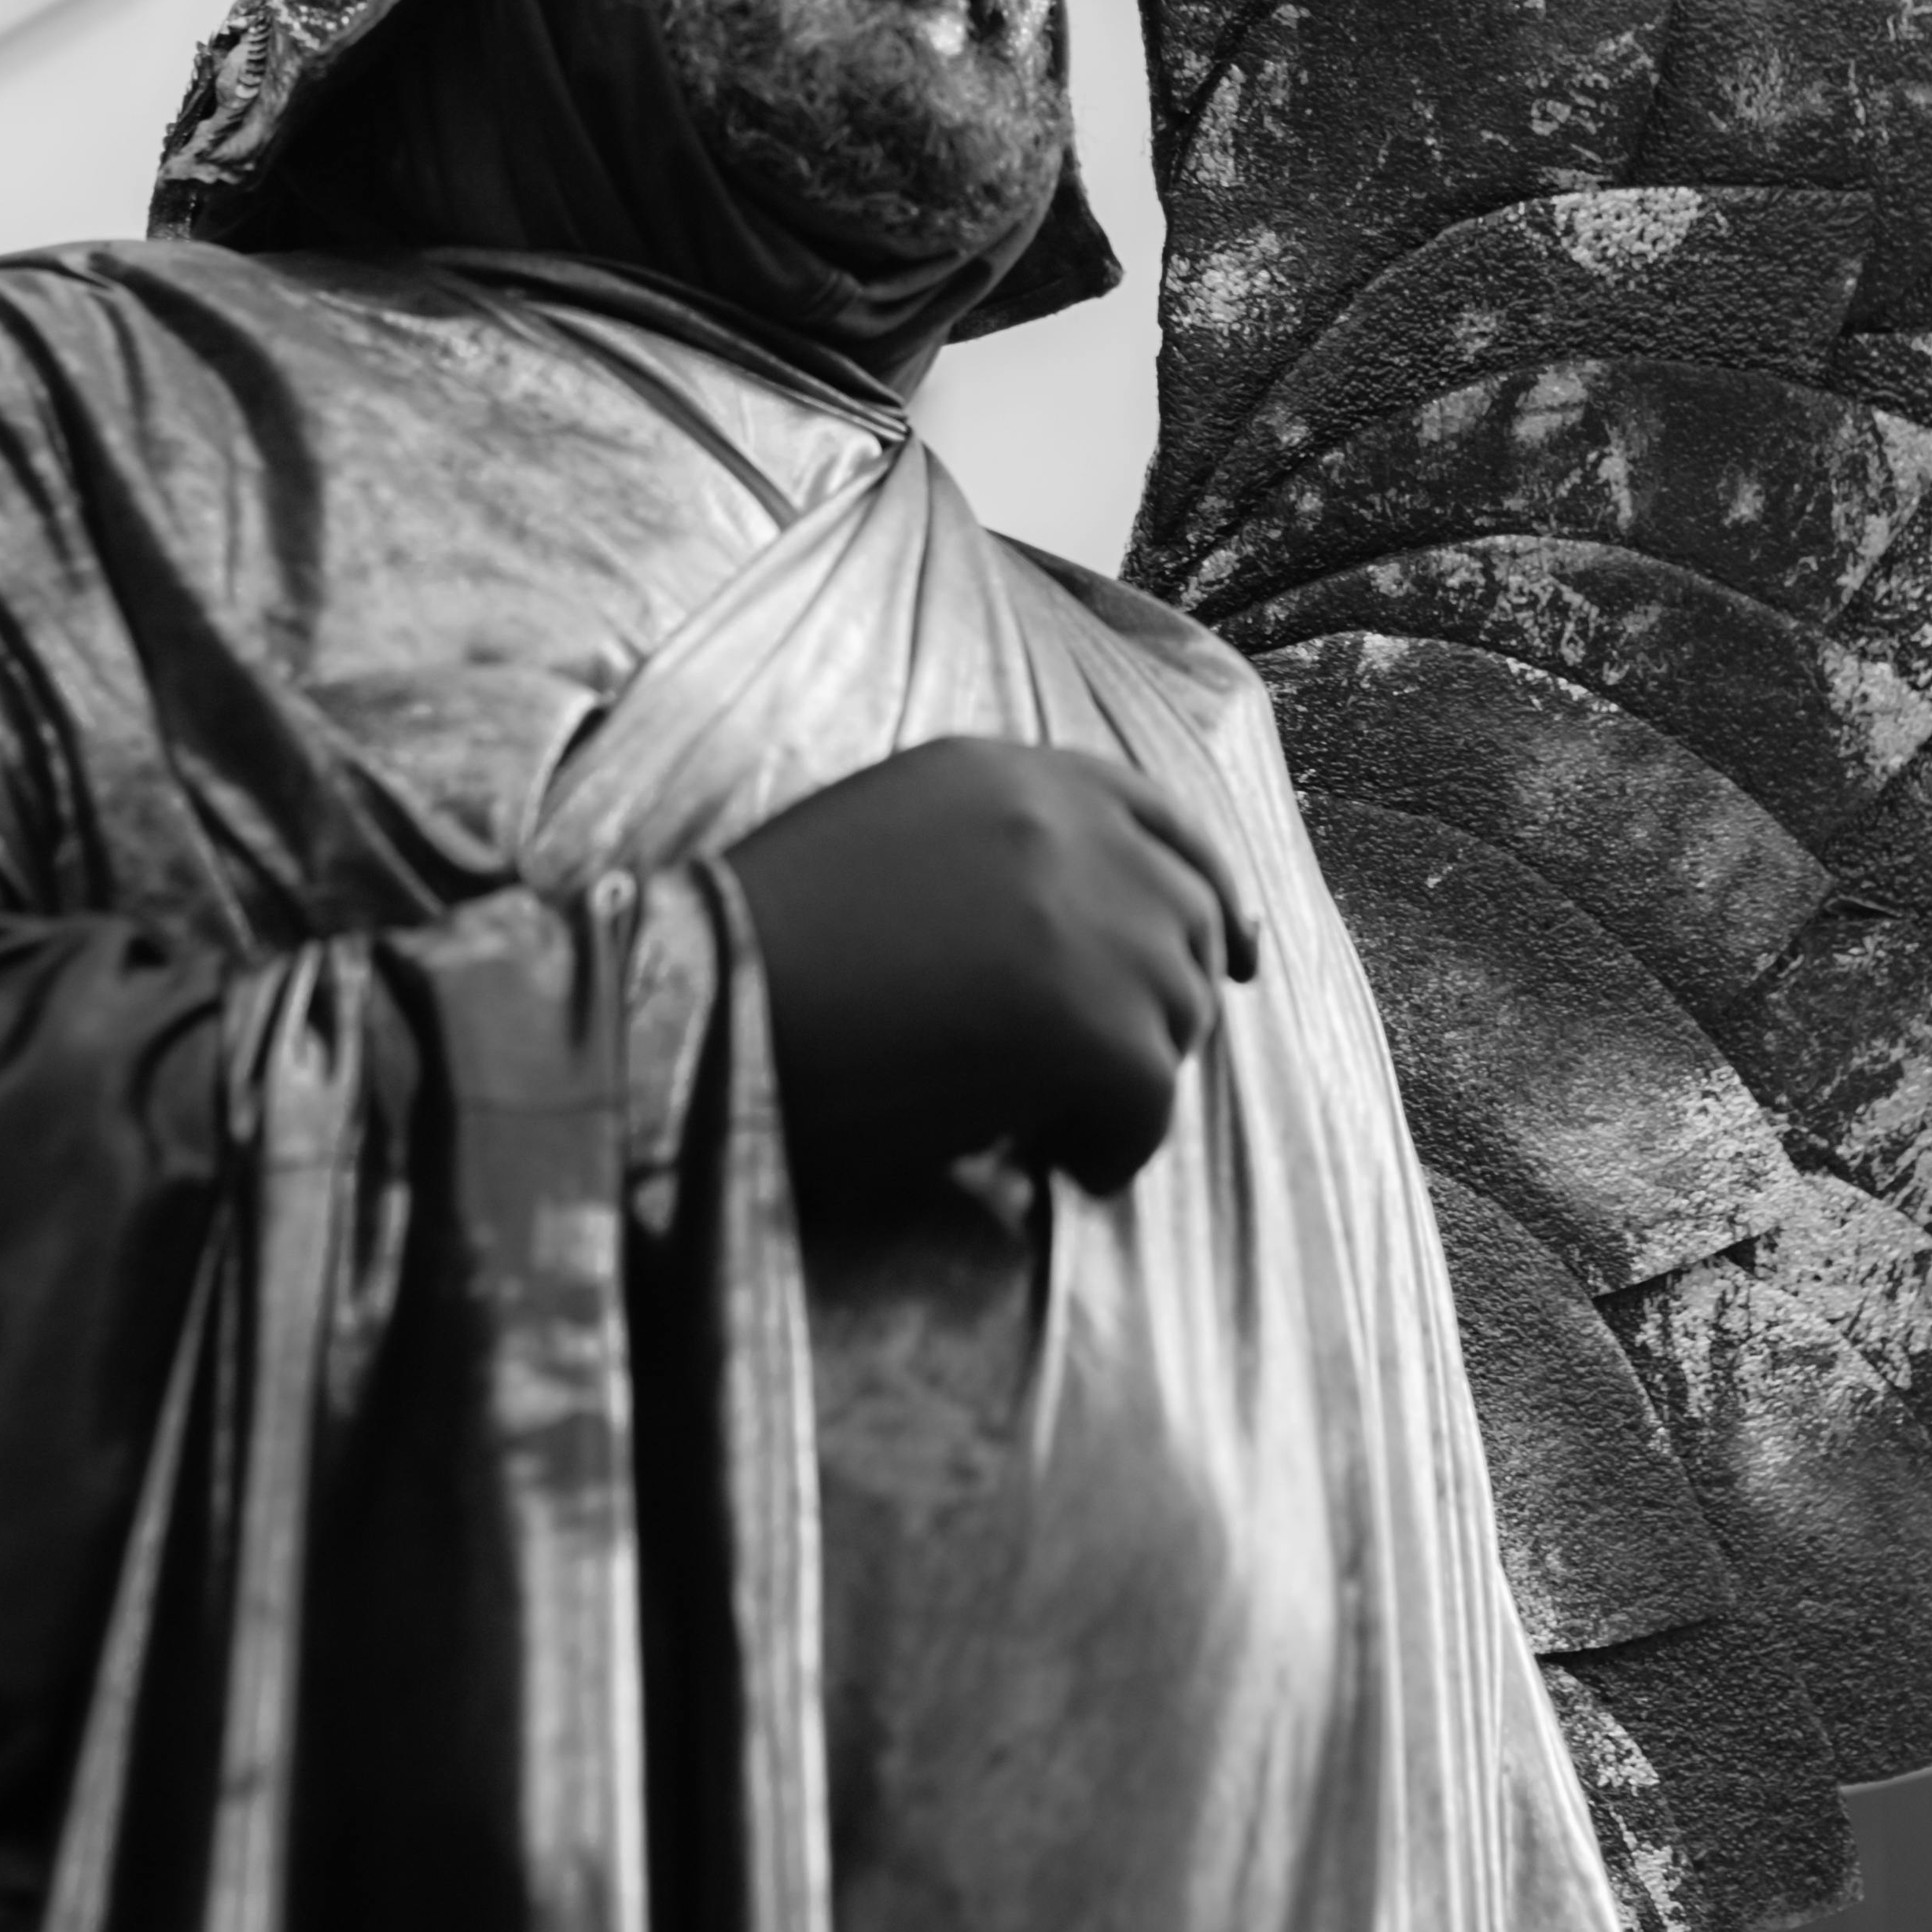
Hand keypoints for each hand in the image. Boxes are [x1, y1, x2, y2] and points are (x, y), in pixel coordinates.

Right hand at [722, 737, 1254, 1204]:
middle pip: (1187, 916)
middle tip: (1114, 1077)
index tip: (1240, 953)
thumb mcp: (887, 847)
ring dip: (1133, 1079)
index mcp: (999, 769)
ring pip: (1178, 1012)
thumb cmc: (760, 956)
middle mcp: (1057, 820)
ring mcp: (1081, 914)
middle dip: (1168, 999)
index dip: (1210, 889)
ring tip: (1060, 1123)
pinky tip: (1061, 1162)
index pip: (1157, 816)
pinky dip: (1117, 1143)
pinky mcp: (1085, 1017)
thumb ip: (995, 859)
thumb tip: (1089, 940)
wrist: (691, 1009)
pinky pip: (1149, 1098)